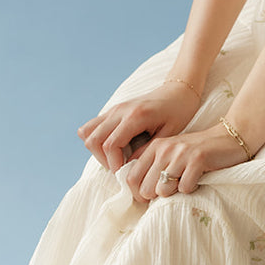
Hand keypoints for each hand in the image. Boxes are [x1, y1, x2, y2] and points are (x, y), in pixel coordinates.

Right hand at [78, 83, 201, 171]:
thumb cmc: (178, 112)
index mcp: (135, 116)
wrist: (178, 91)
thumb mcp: (170, 133)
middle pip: (93, 140)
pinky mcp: (112, 110)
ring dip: (96, 150)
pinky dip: (96, 140)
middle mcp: (120, 110)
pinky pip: (91, 126)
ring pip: (86, 132)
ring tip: (115, 157)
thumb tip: (130, 167)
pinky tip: (115, 147)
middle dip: (103, 160)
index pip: (110, 145)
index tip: (124, 173)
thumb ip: (148, 150)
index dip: (114, 164)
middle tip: (119, 167)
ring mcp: (113, 109)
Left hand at [122, 121, 248, 200]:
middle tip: (172, 190)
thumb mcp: (171, 153)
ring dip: (174, 193)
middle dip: (157, 196)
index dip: (138, 194)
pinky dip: (191, 189)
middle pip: (145, 189)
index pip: (131, 178)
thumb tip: (138, 193)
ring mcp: (181, 153)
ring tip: (185, 182)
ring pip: (163, 190)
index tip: (151, 197)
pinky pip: (185, 188)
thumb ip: (153, 167)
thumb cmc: (197, 152)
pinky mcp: (198, 159)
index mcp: (154, 147)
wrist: (229, 137)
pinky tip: (198, 179)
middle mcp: (164, 148)